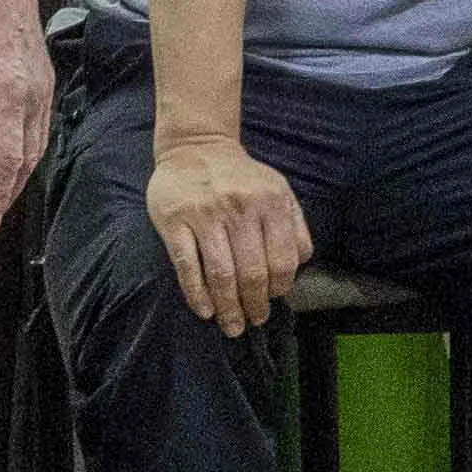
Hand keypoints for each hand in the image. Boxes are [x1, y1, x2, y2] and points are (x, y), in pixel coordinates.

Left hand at [0, 0, 53, 226]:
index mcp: (6, 94)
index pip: (6, 161)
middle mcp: (33, 95)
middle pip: (27, 159)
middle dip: (9, 192)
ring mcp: (44, 86)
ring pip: (37, 145)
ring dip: (19, 173)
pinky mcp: (44, 78)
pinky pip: (40, 126)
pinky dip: (26, 149)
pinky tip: (9, 153)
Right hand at [149, 135, 311, 342]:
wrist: (195, 147)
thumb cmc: (242, 178)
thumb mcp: (278, 191)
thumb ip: (294, 226)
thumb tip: (297, 267)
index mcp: (271, 201)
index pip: (282, 260)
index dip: (280, 289)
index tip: (272, 300)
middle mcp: (240, 207)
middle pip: (252, 273)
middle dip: (254, 306)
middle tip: (252, 321)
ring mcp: (205, 213)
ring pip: (220, 274)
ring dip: (228, 308)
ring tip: (231, 325)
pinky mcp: (175, 220)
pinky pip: (187, 266)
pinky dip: (197, 294)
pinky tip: (205, 311)